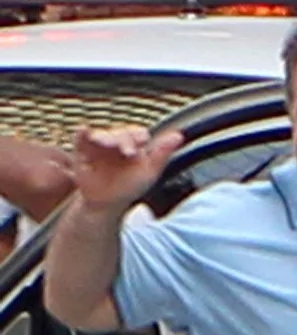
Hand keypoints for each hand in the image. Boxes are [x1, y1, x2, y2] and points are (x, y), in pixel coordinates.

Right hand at [66, 124, 184, 217]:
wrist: (105, 204)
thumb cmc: (129, 187)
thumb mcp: (149, 173)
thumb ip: (162, 154)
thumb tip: (179, 136)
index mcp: (135, 143)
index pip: (137, 134)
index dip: (138, 137)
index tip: (141, 142)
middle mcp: (117, 141)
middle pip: (119, 133)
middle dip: (121, 139)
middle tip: (124, 150)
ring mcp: (99, 145)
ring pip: (101, 134)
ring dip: (103, 136)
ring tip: (103, 142)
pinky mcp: (82, 151)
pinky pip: (81, 139)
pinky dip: (81, 134)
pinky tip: (83, 130)